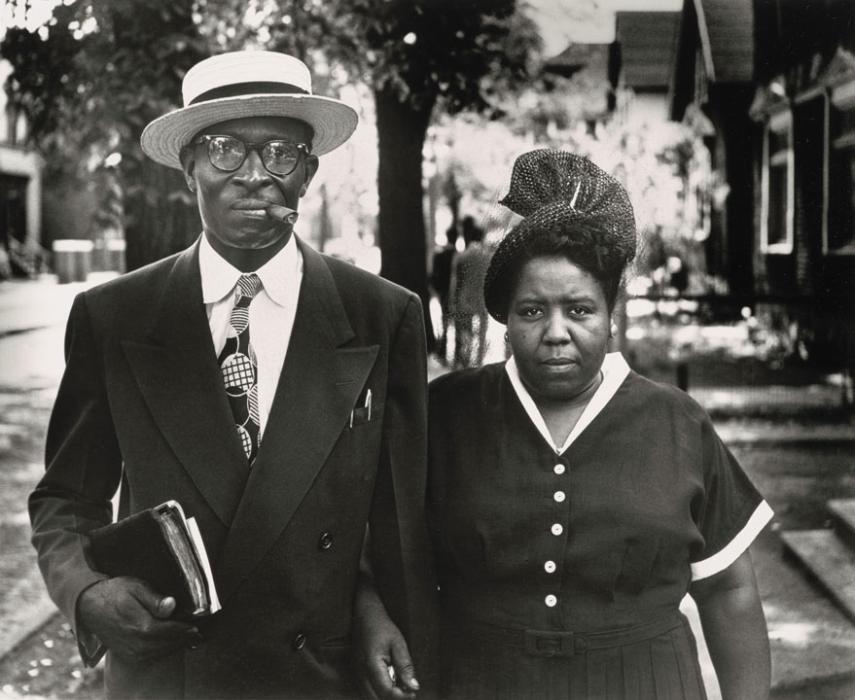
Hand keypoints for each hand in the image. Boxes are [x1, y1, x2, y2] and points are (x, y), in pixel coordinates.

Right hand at [77, 577, 201, 662]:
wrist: (89, 605)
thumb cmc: (115, 592)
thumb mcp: (136, 587)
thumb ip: (155, 599)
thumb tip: (172, 606)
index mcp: (141, 626)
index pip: (172, 631)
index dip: (187, 628)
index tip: (199, 624)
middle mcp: (137, 643)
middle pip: (169, 644)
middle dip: (185, 638)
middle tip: (199, 631)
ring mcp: (131, 652)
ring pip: (162, 652)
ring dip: (176, 645)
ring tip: (190, 636)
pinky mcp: (128, 656)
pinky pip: (151, 656)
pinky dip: (164, 650)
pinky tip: (172, 642)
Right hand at [355, 602, 418, 698]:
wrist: (364, 615)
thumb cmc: (382, 627)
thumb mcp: (398, 643)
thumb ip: (405, 666)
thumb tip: (414, 687)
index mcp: (371, 665)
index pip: (387, 692)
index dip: (402, 696)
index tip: (414, 692)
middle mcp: (360, 673)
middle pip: (377, 699)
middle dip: (393, 698)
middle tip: (408, 691)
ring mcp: (355, 674)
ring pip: (370, 697)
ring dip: (385, 696)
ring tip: (399, 686)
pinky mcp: (355, 674)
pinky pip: (366, 691)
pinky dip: (378, 692)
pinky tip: (389, 683)